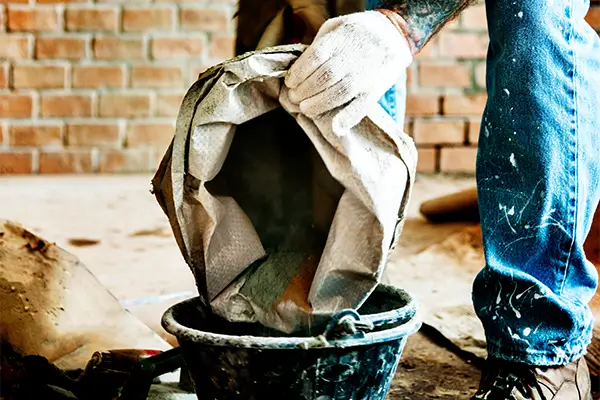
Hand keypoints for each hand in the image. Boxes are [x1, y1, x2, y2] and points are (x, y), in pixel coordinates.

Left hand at [284, 11, 412, 127]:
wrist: (394, 34)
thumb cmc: (356, 33)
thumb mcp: (336, 27)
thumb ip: (319, 45)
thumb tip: (297, 68)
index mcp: (341, 38)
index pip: (315, 57)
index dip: (299, 73)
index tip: (289, 83)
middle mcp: (355, 55)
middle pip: (325, 77)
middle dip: (304, 91)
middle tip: (294, 98)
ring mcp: (367, 73)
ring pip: (340, 92)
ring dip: (319, 104)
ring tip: (306, 109)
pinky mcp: (377, 88)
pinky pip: (363, 105)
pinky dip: (348, 118)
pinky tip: (335, 127)